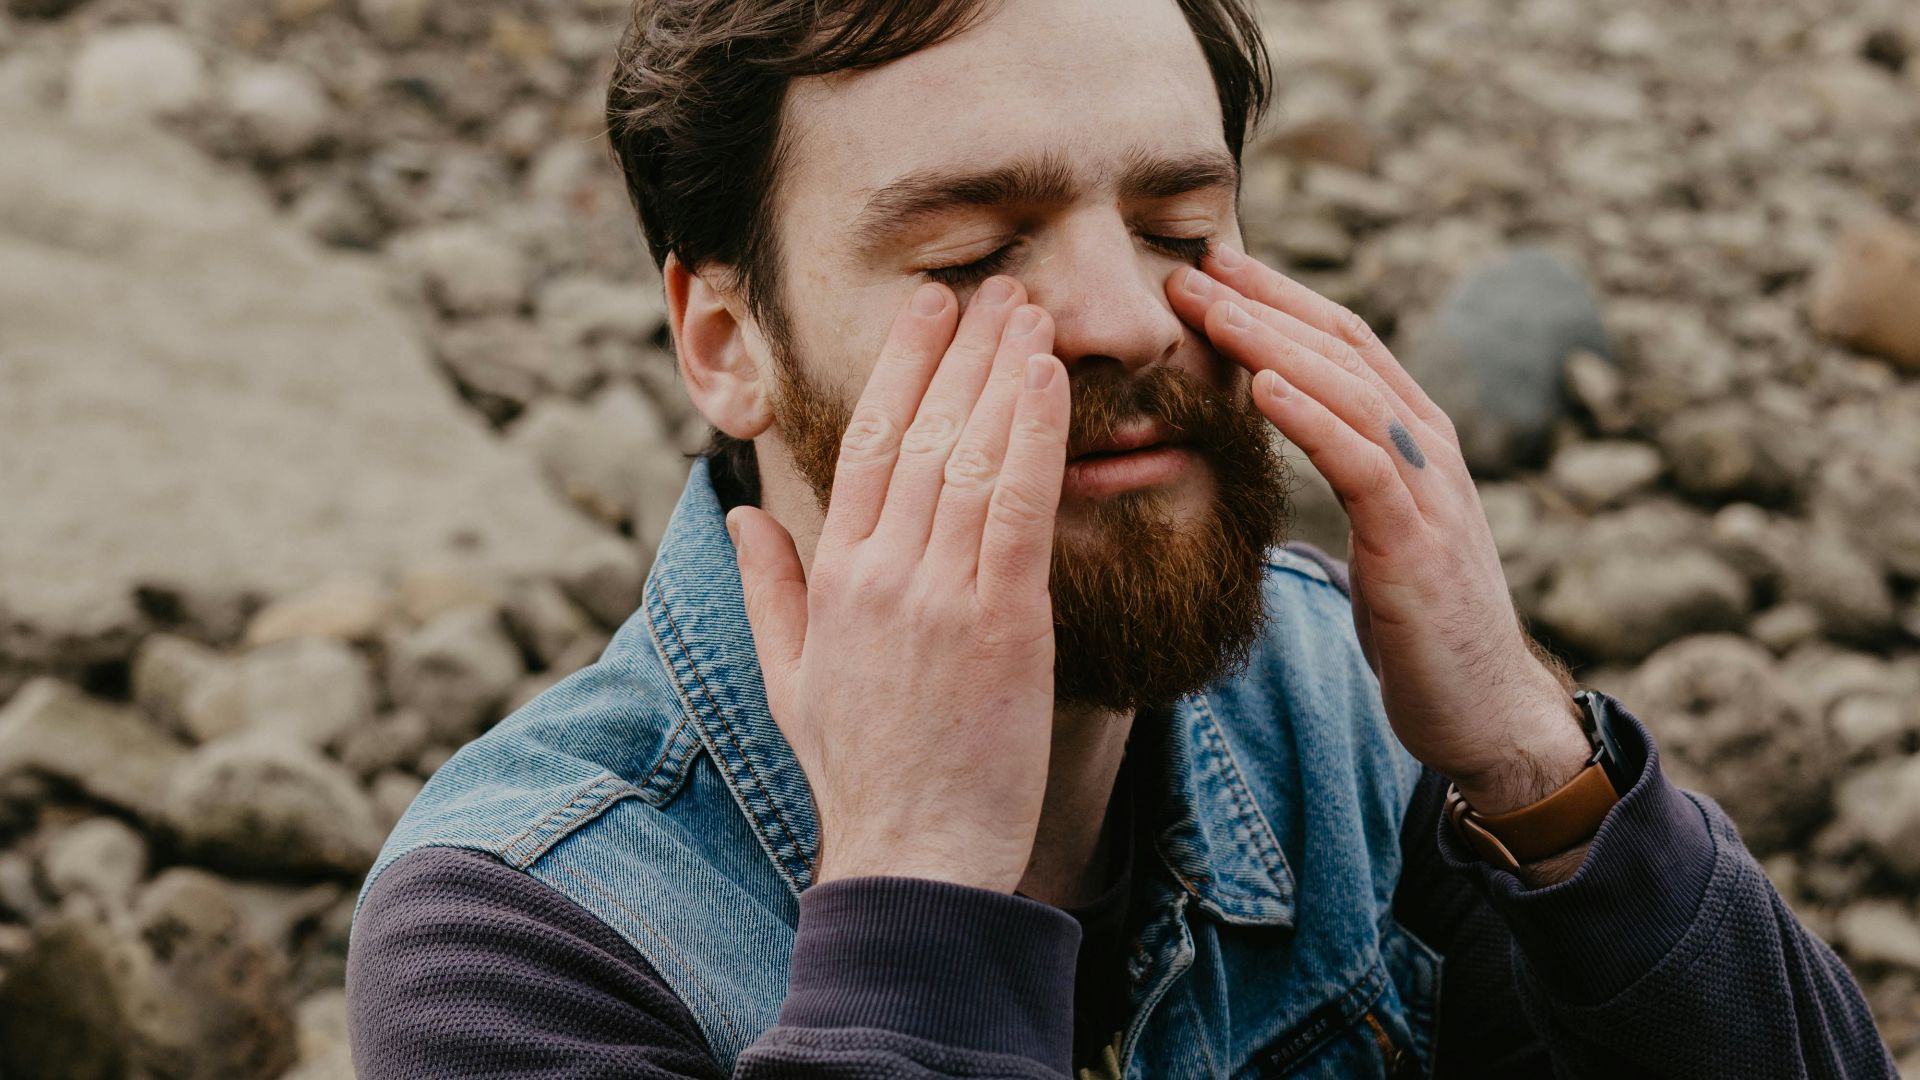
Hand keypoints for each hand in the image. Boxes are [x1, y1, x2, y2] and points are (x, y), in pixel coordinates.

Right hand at [727, 276, 1069, 891]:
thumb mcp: (790, 677)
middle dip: (958, 350)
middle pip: (921, 432)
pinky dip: (1035, 436)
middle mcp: (881, 571)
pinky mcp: (1002, 622)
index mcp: (834, 575)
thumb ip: (769, 588)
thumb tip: (740, 516)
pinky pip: (1020, 509)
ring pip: (971, 455)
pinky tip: (1050, 381)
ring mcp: (939, 594)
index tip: (930, 308)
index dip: (900, 366)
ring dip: (1003, 374)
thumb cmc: (859, 769)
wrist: (914, 854)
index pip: (865, 442)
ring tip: (1029, 311)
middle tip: (992, 287)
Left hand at [1168, 245, 1588, 815]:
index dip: (1282, 299)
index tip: (1215, 269)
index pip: (1346, 344)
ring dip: (1275, 344)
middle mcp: (1432, 451)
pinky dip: (1311, 417)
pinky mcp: (1417, 543)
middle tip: (1192, 268)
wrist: (1485, 713)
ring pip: (1349, 392)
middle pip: (1344, 350)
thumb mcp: (1383, 536)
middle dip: (1267, 303)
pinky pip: (1359, 463)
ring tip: (1210, 309)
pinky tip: (1262, 386)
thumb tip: (1298, 445)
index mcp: (1419, 444)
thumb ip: (1355, 479)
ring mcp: (1431, 493)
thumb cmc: (1424, 629)